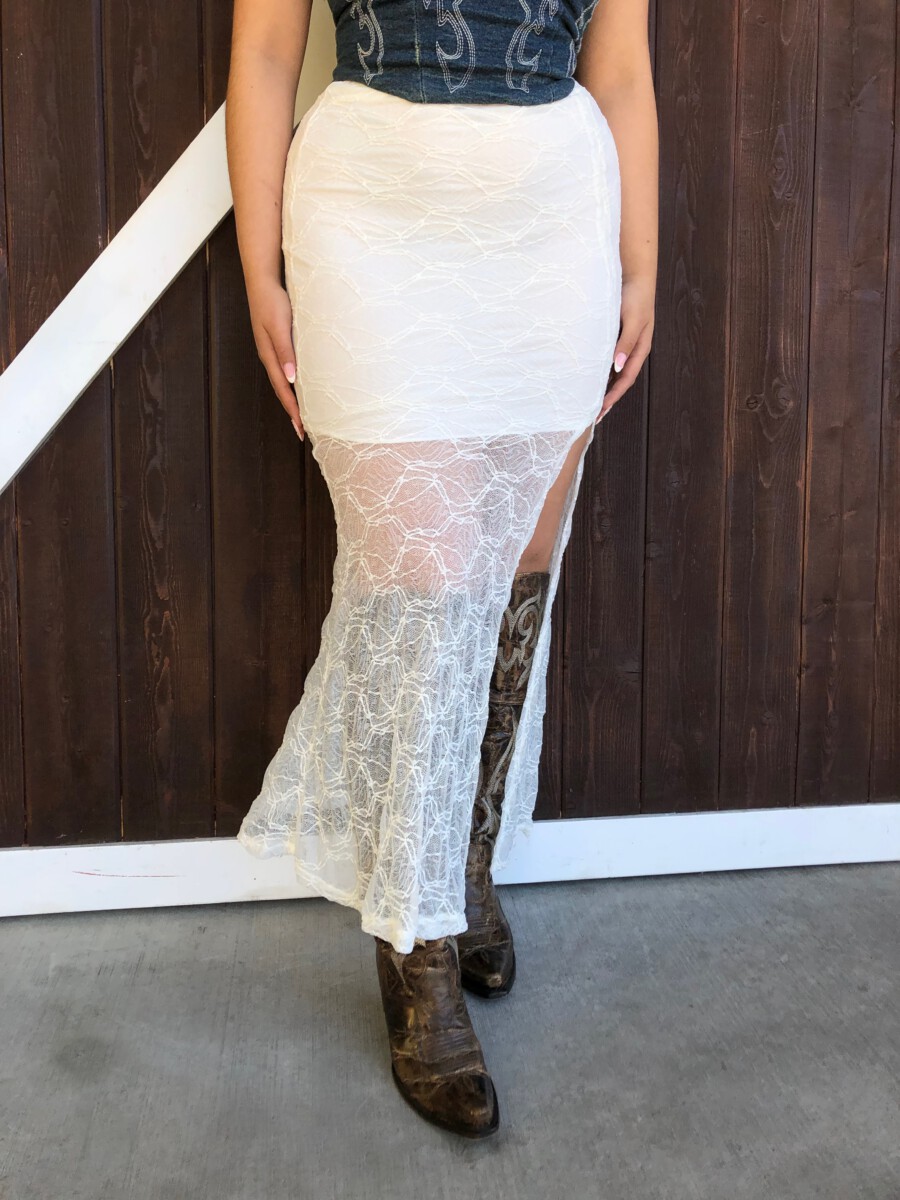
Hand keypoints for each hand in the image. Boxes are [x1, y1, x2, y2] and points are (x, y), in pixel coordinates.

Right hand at [247, 277, 304, 440]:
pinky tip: (302, 386)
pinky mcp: (278, 343)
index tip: (302, 428)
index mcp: (270, 356)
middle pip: (283, 391)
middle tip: (304, 431)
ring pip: (285, 382)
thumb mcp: (280, 326)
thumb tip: (291, 379)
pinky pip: (287, 370)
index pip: (283, 390)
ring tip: (304, 415)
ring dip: (294, 400)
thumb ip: (285, 351)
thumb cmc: (273, 301)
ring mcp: (273, 351)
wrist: (263, 282)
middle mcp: (271, 357)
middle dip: (293, 412)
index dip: (293, 410)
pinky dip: (294, 384)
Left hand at [595, 275, 655, 422]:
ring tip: (589, 401)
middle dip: (608, 398)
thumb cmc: (635, 296)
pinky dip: (598, 370)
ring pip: (612, 371)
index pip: (626, 380)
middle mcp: (632, 350)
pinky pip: (606, 358)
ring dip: (603, 386)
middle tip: (593, 415)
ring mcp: (623, 343)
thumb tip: (618, 367)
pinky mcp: (614, 335)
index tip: (600, 411)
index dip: (613, 397)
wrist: (634, 274)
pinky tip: (587, 375)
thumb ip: (626, 342)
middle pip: (620, 380)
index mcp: (640, 349)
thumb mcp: (632, 319)